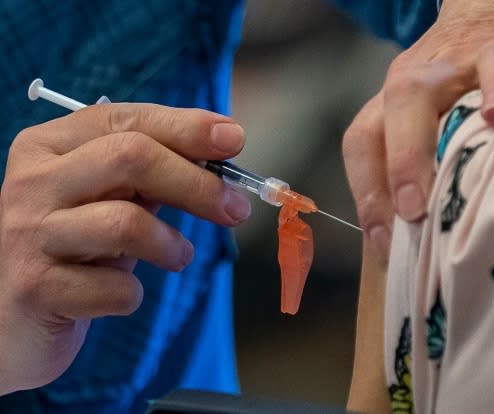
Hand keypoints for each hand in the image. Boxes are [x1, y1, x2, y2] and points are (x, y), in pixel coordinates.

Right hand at [0, 104, 249, 393]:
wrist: (13, 316)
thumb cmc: (75, 247)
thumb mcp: (107, 197)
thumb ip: (150, 171)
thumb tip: (221, 147)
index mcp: (50, 145)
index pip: (126, 120)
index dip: (186, 127)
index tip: (234, 140)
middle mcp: (32, 181)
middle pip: (131, 158)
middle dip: (197, 183)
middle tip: (235, 209)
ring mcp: (29, 234)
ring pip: (125, 223)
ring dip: (171, 244)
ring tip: (179, 256)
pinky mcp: (35, 288)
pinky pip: (112, 287)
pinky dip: (134, 293)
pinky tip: (124, 293)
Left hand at [343, 0, 493, 257]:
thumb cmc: (456, 90)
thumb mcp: (419, 120)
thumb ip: (410, 169)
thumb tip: (400, 245)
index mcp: (399, 96)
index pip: (364, 137)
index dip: (366, 191)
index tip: (383, 241)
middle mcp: (437, 72)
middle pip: (407, 95)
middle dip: (405, 156)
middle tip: (414, 208)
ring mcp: (489, 55)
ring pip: (489, 62)